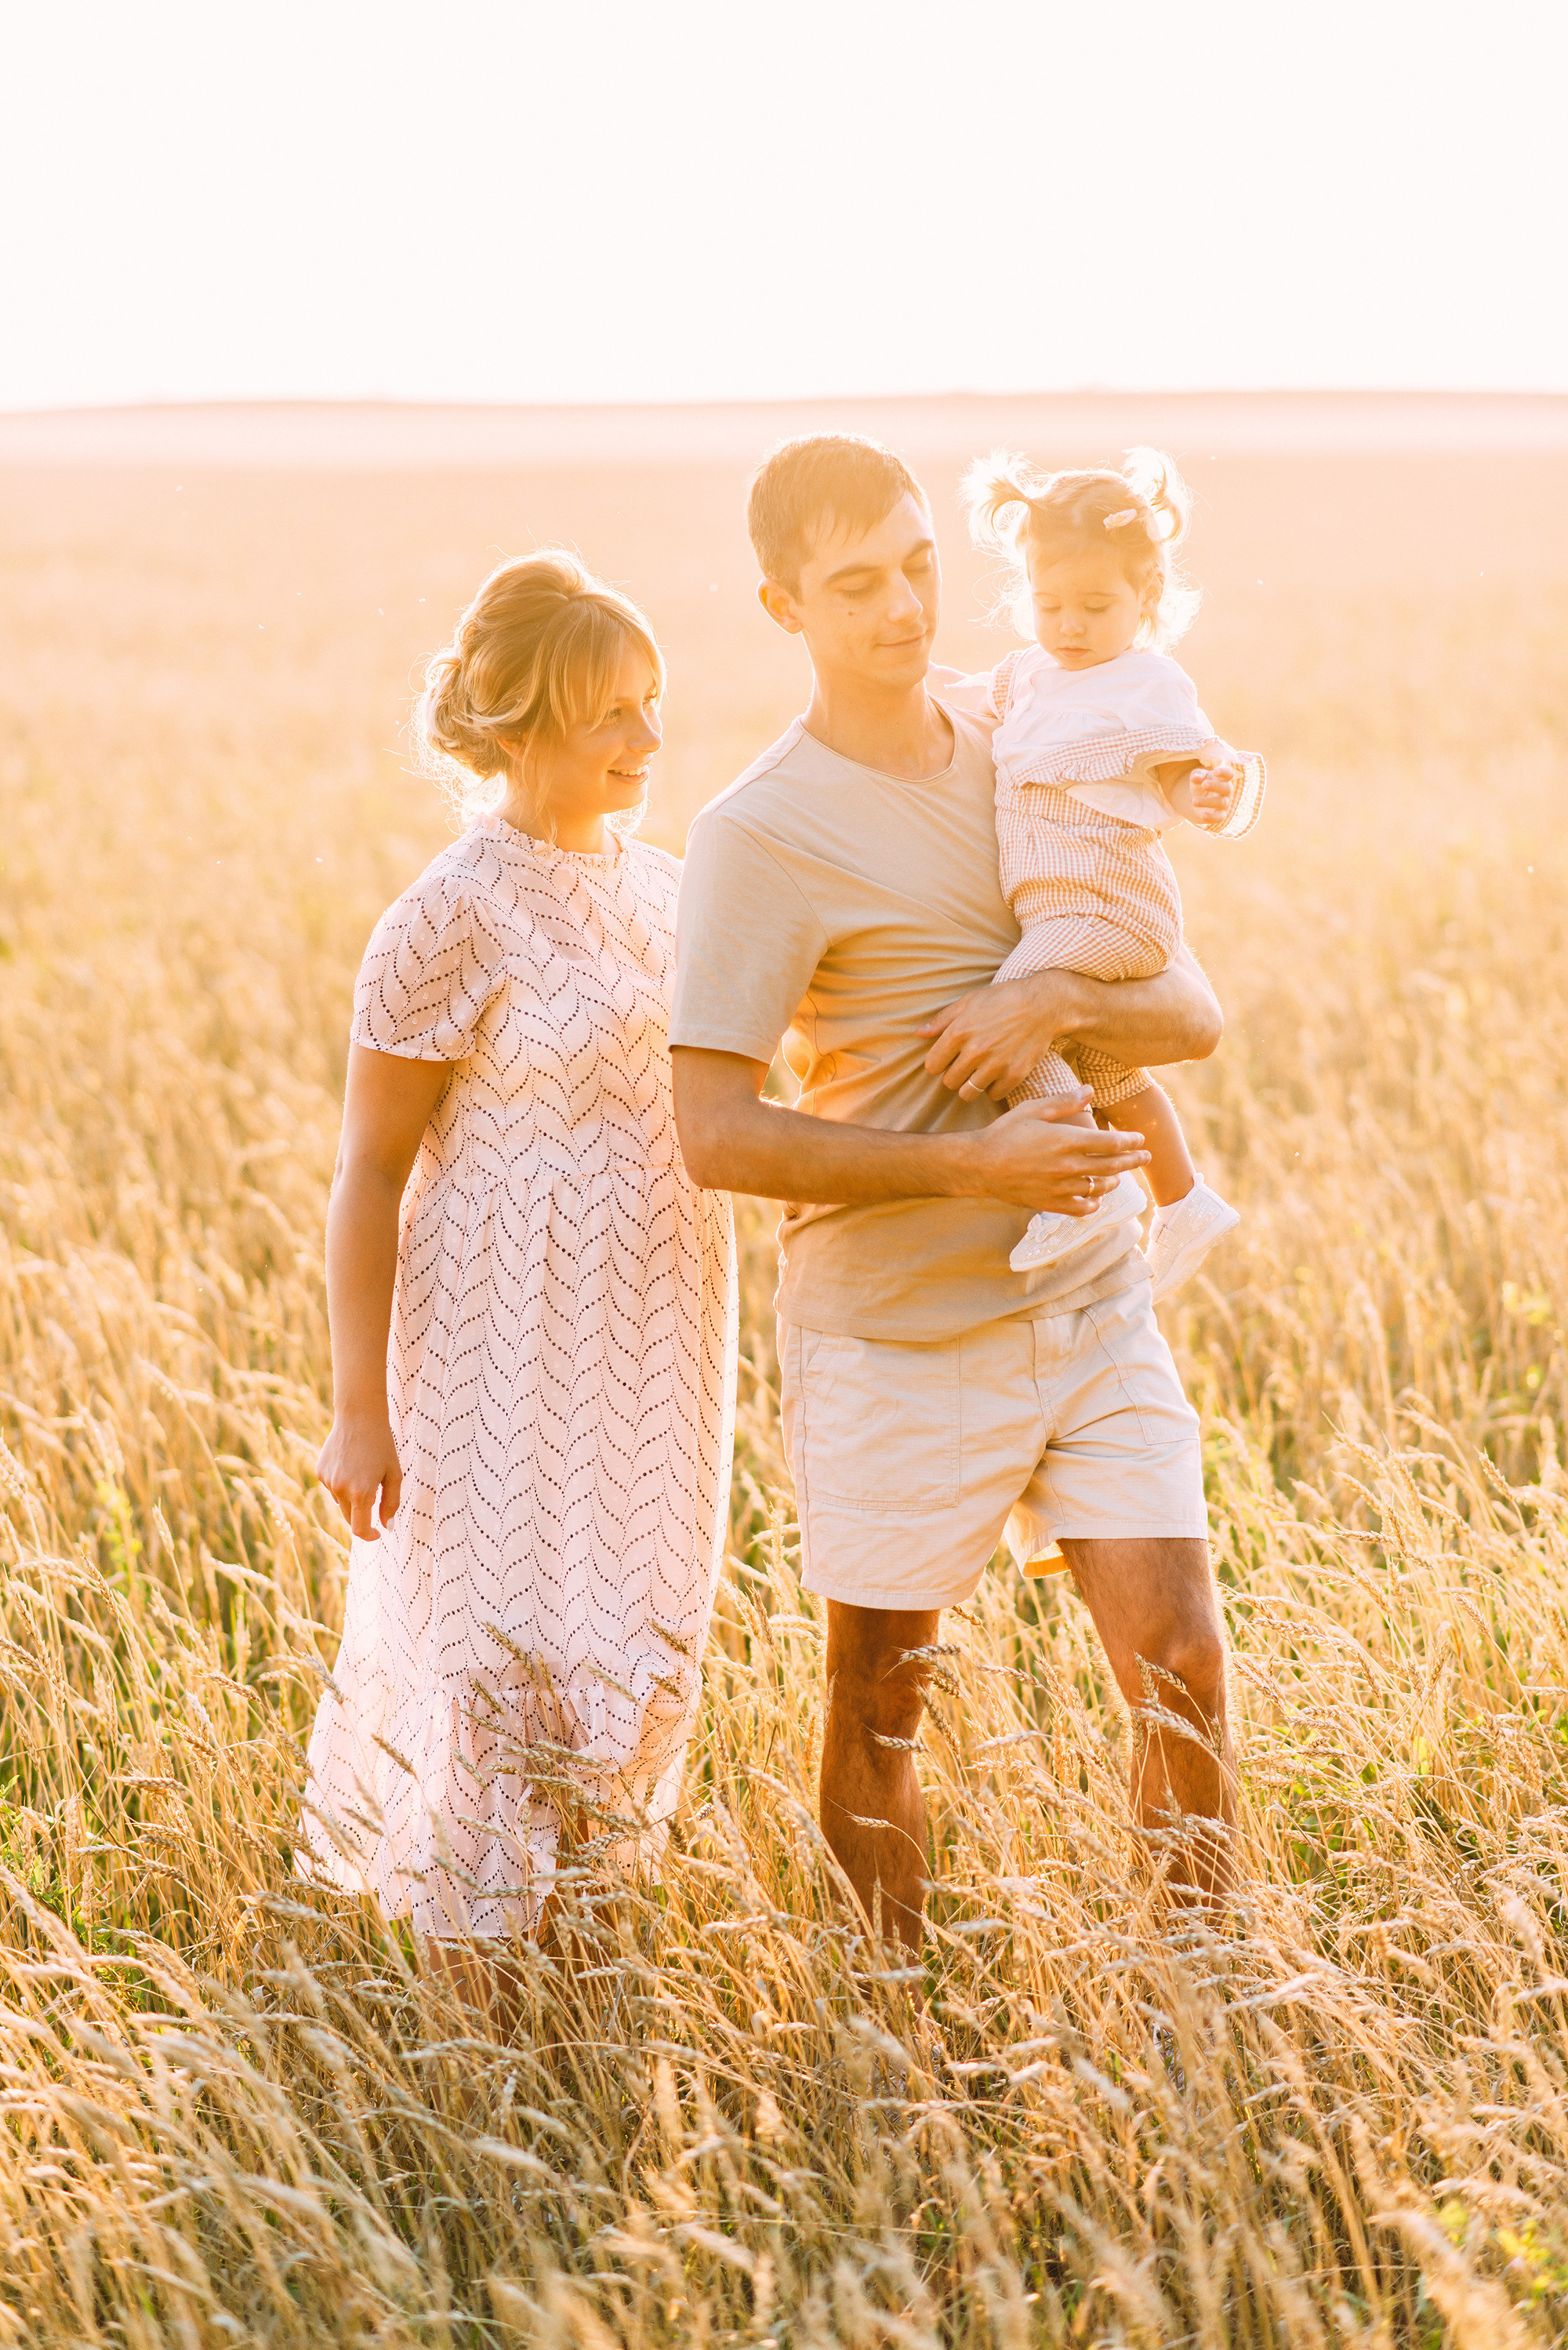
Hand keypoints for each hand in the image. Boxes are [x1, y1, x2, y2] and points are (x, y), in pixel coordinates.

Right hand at [317, 1410, 402, 1540]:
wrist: (359, 1416)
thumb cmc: (382, 1445)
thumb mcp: (394, 1474)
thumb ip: (392, 1504)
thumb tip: (387, 1527)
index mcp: (362, 1492)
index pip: (360, 1529)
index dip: (369, 1535)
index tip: (377, 1533)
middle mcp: (341, 1489)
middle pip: (350, 1518)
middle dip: (363, 1515)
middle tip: (376, 1497)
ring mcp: (328, 1480)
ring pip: (341, 1502)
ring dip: (352, 1496)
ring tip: (363, 1471)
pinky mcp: (320, 1472)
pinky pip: (332, 1487)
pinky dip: (342, 1483)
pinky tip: (350, 1463)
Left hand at [919, 969, 1084, 1100]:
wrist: (1043, 1004)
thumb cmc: (1003, 999)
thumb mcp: (969, 1001)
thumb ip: (942, 1020)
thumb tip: (919, 1033)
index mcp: (959, 1032)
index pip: (933, 1065)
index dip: (938, 1063)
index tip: (948, 1059)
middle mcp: (975, 1051)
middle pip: (949, 1082)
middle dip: (954, 1075)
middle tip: (966, 1066)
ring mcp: (995, 1064)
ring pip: (968, 1093)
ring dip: (971, 1085)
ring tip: (979, 1073)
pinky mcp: (1014, 1074)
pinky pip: (993, 1095)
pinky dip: (993, 1088)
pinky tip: (997, 1075)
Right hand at [966, 1091, 1150, 1212]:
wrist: (979, 1165)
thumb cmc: (1005, 1133)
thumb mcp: (1033, 1109)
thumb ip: (1064, 1101)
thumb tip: (1090, 1090)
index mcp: (1066, 1141)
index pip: (1110, 1143)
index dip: (1130, 1141)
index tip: (1140, 1139)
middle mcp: (1067, 1166)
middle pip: (1111, 1166)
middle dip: (1132, 1161)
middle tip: (1145, 1156)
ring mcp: (1059, 1187)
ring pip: (1098, 1188)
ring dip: (1113, 1182)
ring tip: (1118, 1177)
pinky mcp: (1049, 1203)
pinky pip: (1080, 1208)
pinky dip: (1092, 1204)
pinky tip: (1095, 1198)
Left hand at [1168, 740, 1239, 830]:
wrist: (1194, 796)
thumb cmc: (1197, 781)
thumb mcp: (1195, 776)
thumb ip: (1196, 775)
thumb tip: (1195, 777)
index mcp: (1221, 776)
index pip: (1228, 773)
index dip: (1225, 772)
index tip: (1215, 771)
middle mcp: (1224, 789)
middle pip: (1227, 788)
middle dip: (1215, 786)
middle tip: (1203, 784)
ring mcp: (1222, 803)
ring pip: (1222, 803)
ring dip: (1209, 802)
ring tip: (1194, 801)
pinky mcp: (1217, 815)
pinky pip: (1219, 818)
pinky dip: (1212, 817)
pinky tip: (1202, 816)